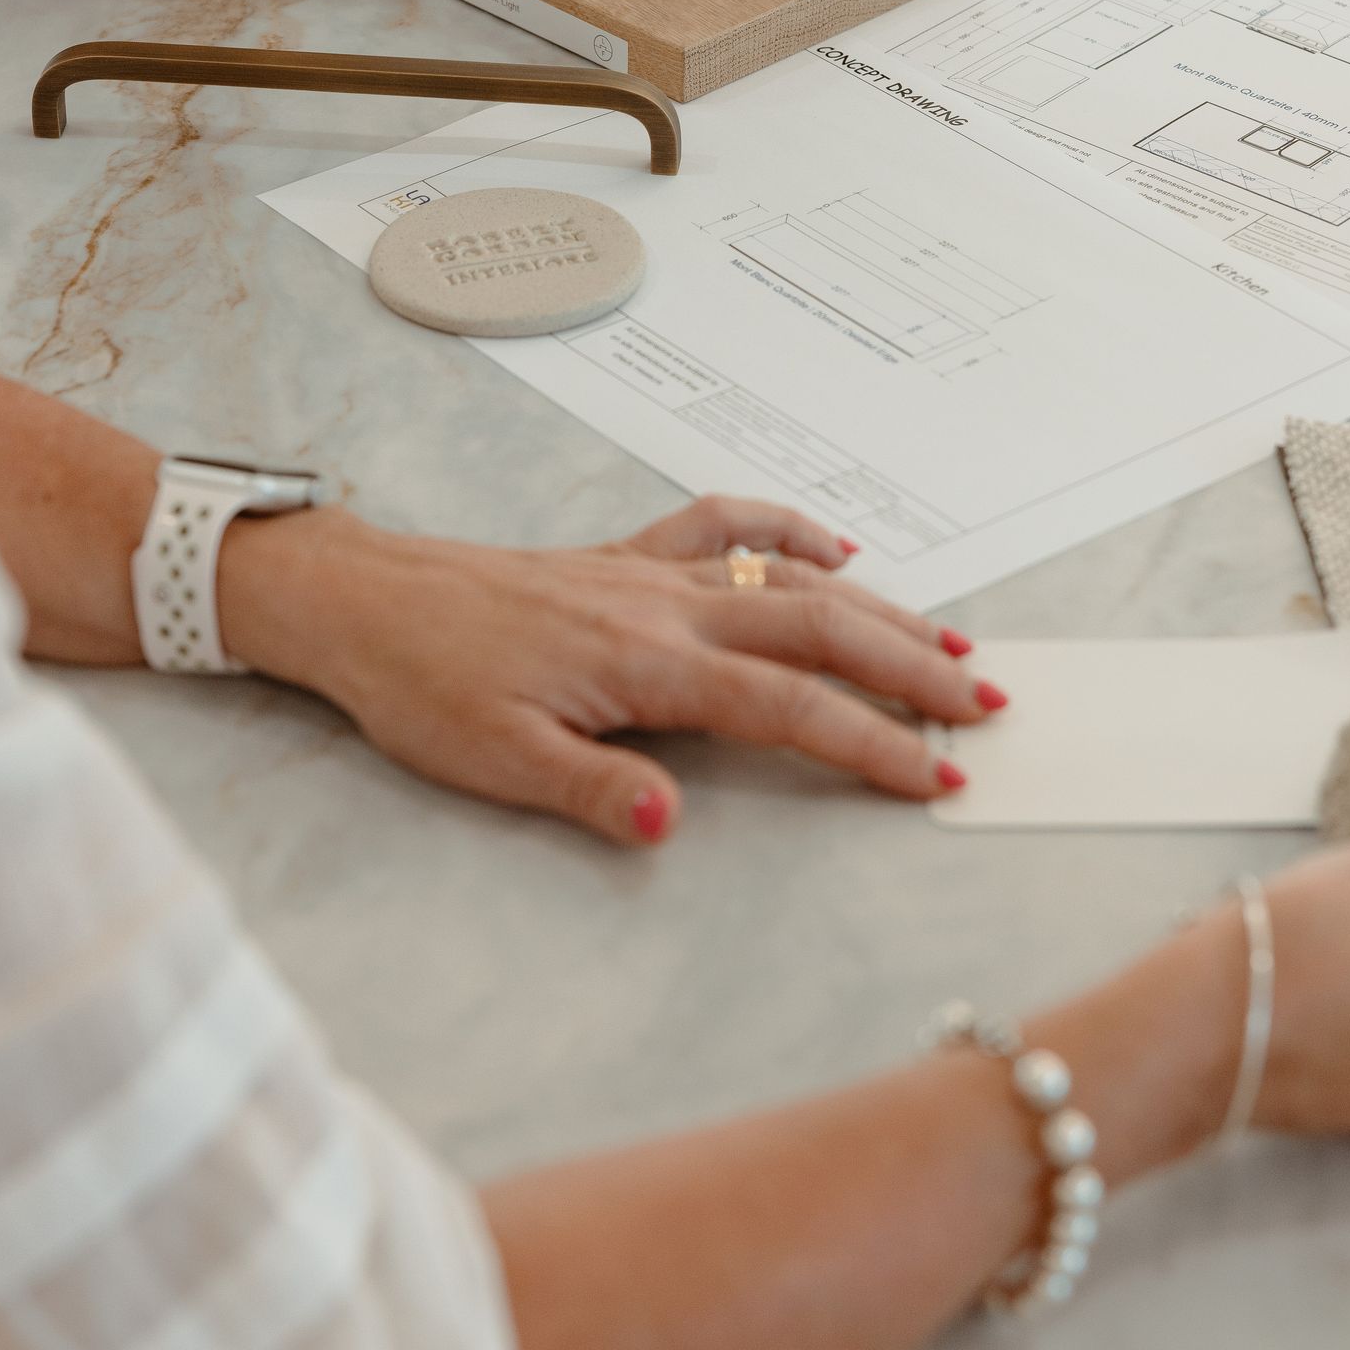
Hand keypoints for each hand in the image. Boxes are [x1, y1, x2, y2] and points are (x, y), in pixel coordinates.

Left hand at [219, 494, 998, 845]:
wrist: (364, 602)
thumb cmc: (424, 686)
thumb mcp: (494, 762)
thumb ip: (592, 789)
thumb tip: (671, 823)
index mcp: (648, 664)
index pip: (790, 708)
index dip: (872, 745)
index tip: (937, 776)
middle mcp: (668, 606)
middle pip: (821, 628)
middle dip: (912, 667)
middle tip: (986, 704)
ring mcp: (653, 572)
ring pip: (794, 577)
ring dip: (879, 607)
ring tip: (949, 641)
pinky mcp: (627, 556)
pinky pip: (730, 526)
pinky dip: (794, 531)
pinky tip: (840, 547)